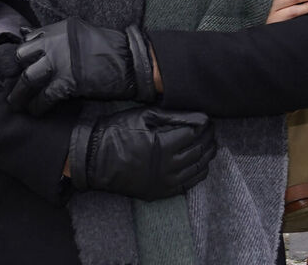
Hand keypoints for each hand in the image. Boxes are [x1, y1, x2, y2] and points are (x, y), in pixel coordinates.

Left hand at [8, 17, 155, 114]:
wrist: (130, 61)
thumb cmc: (109, 48)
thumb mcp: (81, 33)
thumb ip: (60, 39)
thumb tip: (38, 47)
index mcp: (59, 29)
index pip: (29, 39)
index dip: (21, 55)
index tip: (16, 67)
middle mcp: (56, 42)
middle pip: (22, 57)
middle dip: (14, 73)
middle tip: (11, 86)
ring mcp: (61, 62)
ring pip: (28, 78)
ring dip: (20, 94)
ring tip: (16, 104)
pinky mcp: (68, 82)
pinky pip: (44, 96)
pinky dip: (38, 106)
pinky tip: (36, 111)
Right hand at [68, 106, 215, 199]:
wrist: (95, 159)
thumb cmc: (117, 132)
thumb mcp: (144, 116)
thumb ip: (174, 117)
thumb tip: (200, 118)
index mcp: (164, 146)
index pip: (195, 134)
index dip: (204, 126)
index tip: (208, 120)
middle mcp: (167, 167)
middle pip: (199, 151)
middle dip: (209, 139)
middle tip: (212, 131)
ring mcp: (165, 183)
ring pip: (197, 169)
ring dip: (207, 156)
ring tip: (210, 144)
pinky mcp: (160, 192)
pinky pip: (188, 185)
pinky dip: (199, 173)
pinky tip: (201, 164)